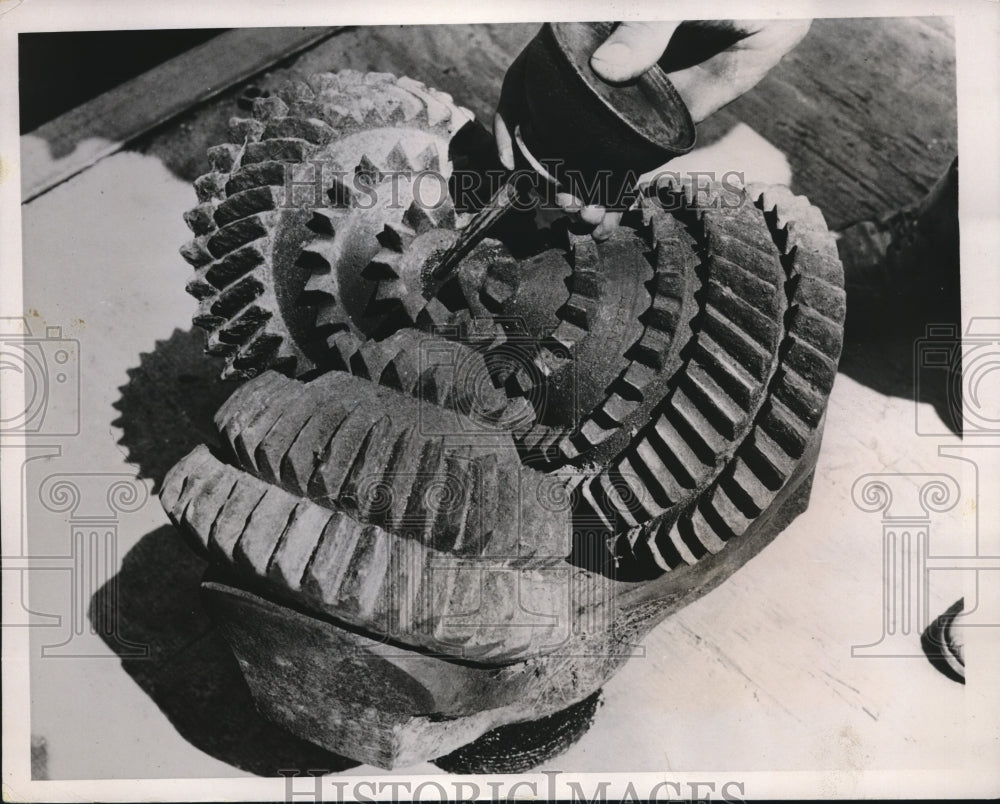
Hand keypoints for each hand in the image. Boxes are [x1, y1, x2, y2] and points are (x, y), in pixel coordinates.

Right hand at [494, 19, 811, 238]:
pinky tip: (610, 209)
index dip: (514, 116)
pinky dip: (620, 187)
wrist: (776, 5)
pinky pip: (634, 157)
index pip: (532, 77)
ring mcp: (630, 98)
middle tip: (560, 200)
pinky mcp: (663, 120)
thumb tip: (608, 68)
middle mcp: (601, 70)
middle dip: (549, 168)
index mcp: (586, 36)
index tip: (512, 159)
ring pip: (592, 147)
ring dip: (582, 184)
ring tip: (584, 213)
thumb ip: (646, 25)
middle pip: (556, 123)